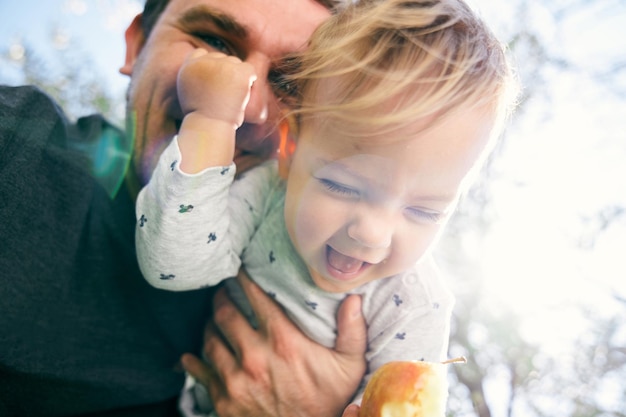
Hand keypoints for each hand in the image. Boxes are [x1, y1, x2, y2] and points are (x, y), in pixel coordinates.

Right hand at [177, 49, 255, 128]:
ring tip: (230, 97)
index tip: (212, 84)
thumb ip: (197, 77)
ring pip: (235, 63)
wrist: (210, 126)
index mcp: (188, 66)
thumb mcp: (190, 94)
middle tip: (222, 95)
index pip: (201, 54)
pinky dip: (250, 81)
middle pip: (220, 57)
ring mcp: (221, 65)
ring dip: (236, 77)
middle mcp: (203, 62)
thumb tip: (211, 71)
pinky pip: (249, 70)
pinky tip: (243, 94)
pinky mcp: (238, 72)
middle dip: (224, 73)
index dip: (210, 69)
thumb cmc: (202, 118)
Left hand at [181, 270, 367, 416]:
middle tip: (222, 291)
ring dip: (210, 325)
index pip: (255, 297)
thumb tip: (354, 299)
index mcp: (283, 341)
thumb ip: (353, 331)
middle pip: (225, 314)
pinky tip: (190, 355)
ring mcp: (235, 378)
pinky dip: (192, 361)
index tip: (239, 270)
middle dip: (221, 298)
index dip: (244, 279)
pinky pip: (199, 372)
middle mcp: (254, 355)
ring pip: (210, 339)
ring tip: (213, 319)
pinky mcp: (223, 399)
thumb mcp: (349, 367)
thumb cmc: (327, 403)